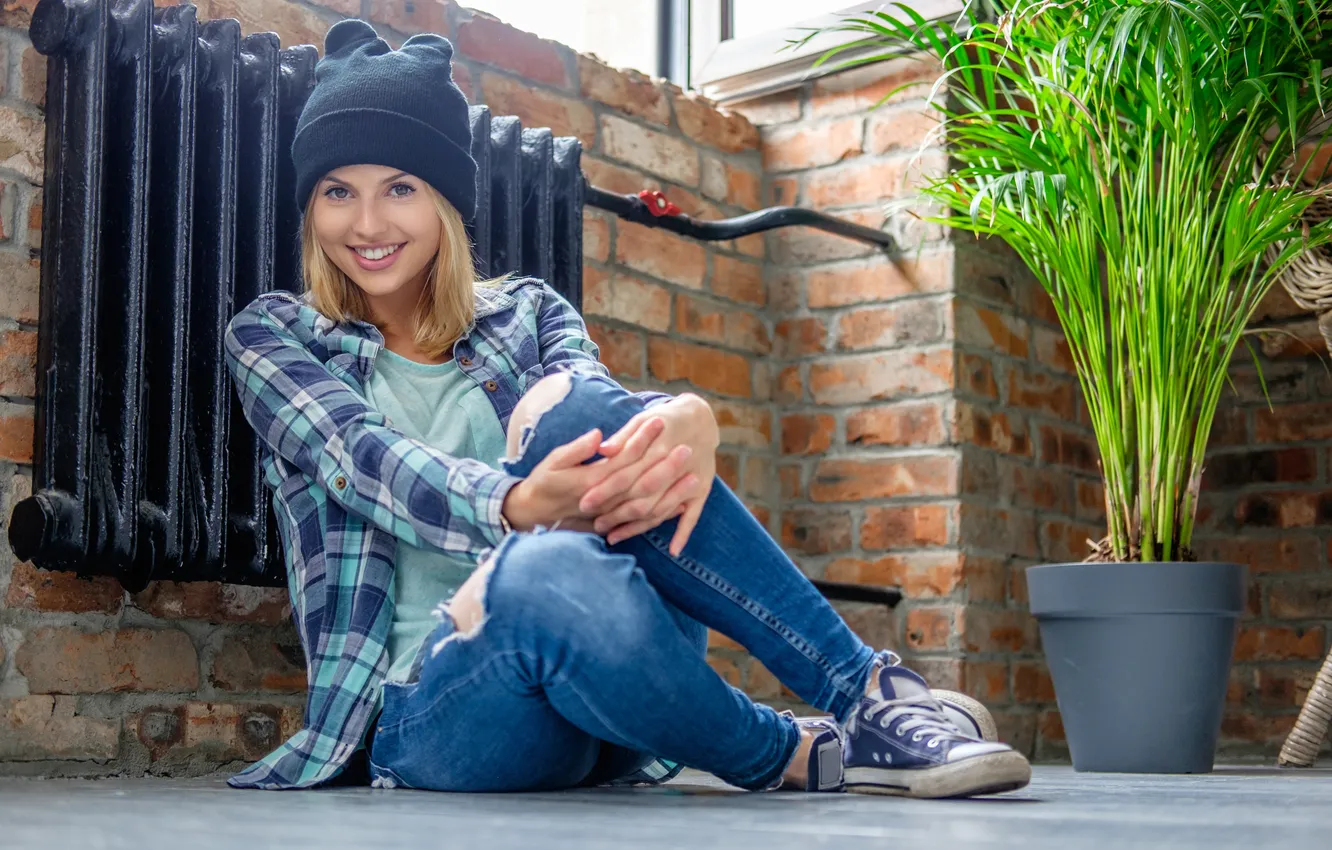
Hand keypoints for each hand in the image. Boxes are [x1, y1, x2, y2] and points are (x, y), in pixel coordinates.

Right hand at [501, 417, 693, 531]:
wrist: (533, 514)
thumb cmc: (543, 482)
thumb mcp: (553, 461)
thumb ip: (577, 450)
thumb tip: (600, 437)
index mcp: (590, 480)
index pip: (623, 458)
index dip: (642, 439)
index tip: (660, 421)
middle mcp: (604, 501)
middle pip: (642, 483)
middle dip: (666, 466)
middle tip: (688, 448)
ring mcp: (610, 516)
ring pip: (647, 507)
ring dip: (671, 493)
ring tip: (695, 477)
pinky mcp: (614, 525)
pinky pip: (643, 523)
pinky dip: (664, 516)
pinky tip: (683, 505)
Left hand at [579, 394, 718, 554]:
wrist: (702, 417)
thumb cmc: (664, 419)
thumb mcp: (642, 420)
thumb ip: (623, 436)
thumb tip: (603, 450)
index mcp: (656, 448)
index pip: (625, 474)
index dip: (604, 490)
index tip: (584, 502)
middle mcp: (674, 467)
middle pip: (641, 497)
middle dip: (616, 514)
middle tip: (596, 525)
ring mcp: (691, 480)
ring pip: (661, 510)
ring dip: (637, 527)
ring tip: (613, 537)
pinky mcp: (704, 489)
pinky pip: (693, 515)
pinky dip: (684, 533)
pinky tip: (673, 551)